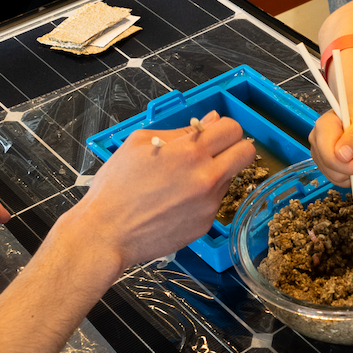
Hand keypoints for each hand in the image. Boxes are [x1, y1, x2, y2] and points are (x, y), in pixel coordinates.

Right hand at [58, 110, 255, 273]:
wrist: (106, 233)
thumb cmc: (116, 186)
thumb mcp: (140, 144)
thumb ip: (180, 131)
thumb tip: (211, 119)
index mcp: (190, 152)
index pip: (233, 128)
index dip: (223, 128)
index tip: (213, 133)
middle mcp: (206, 178)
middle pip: (247, 152)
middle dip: (234, 147)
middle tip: (214, 152)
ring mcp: (209, 203)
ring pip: (231, 178)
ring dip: (216, 173)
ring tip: (184, 181)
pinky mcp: (206, 224)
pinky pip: (216, 202)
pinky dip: (203, 198)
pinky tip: (178, 201)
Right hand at [308, 102, 352, 186]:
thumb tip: (342, 155)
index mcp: (325, 127)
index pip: (330, 157)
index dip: (349, 166)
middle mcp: (318, 140)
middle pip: (330, 169)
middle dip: (352, 171)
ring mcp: (320, 151)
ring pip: (334, 176)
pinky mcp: (326, 160)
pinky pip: (336, 176)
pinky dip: (350, 175)